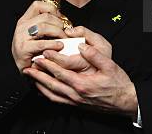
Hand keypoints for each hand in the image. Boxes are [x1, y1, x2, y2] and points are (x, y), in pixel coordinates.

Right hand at [11, 0, 65, 72]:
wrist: (26, 70)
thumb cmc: (36, 51)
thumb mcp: (39, 35)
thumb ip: (48, 25)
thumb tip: (66, 21)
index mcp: (25, 20)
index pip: (38, 5)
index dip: (52, 9)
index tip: (60, 19)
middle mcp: (21, 26)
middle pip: (45, 16)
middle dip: (59, 24)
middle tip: (66, 32)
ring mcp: (20, 37)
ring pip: (43, 27)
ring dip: (58, 32)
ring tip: (64, 40)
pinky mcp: (23, 49)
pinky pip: (42, 43)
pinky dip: (53, 44)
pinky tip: (60, 46)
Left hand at [23, 33, 137, 116]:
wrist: (125, 101)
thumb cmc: (118, 83)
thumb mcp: (109, 65)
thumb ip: (94, 55)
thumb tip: (82, 46)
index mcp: (82, 84)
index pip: (60, 73)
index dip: (49, 64)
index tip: (40, 56)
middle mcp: (76, 95)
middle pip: (51, 85)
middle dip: (38, 76)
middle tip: (27, 69)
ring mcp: (75, 101)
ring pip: (52, 95)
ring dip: (40, 86)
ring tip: (31, 78)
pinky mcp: (76, 105)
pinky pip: (57, 101)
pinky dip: (47, 95)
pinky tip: (42, 90)